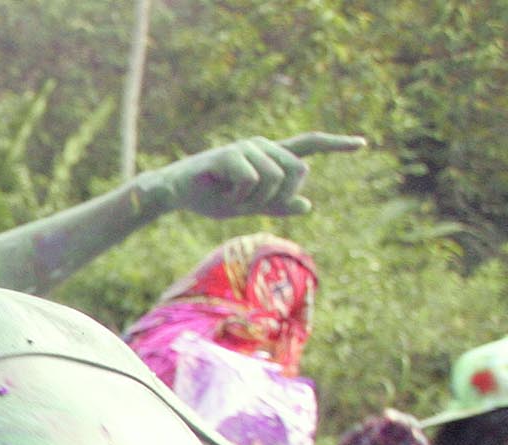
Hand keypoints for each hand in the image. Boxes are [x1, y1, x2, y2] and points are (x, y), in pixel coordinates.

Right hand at [156, 133, 364, 218]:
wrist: (175, 193)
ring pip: (276, 178)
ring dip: (256, 200)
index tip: (362, 144)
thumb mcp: (248, 205)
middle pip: (299, 169)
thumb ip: (277, 205)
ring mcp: (248, 147)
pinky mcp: (231, 154)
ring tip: (233, 200)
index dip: (336, 144)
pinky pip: (252, 181)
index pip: (309, 144)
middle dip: (283, 194)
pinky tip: (223, 195)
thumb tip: (308, 204)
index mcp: (269, 156)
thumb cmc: (210, 196)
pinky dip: (240, 197)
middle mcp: (263, 145)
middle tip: (254, 206)